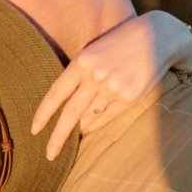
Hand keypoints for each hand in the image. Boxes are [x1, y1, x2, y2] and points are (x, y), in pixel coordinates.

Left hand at [32, 12, 163, 159]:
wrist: (157, 37)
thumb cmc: (120, 42)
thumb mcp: (94, 51)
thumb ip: (80, 74)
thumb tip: (67, 105)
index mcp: (82, 62)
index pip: (56, 93)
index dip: (43, 114)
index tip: (34, 130)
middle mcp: (96, 77)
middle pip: (70, 113)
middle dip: (58, 137)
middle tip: (49, 154)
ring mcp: (113, 88)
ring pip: (89, 117)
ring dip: (80, 130)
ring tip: (72, 139)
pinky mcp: (130, 97)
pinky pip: (107, 117)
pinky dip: (96, 126)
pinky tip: (88, 131)